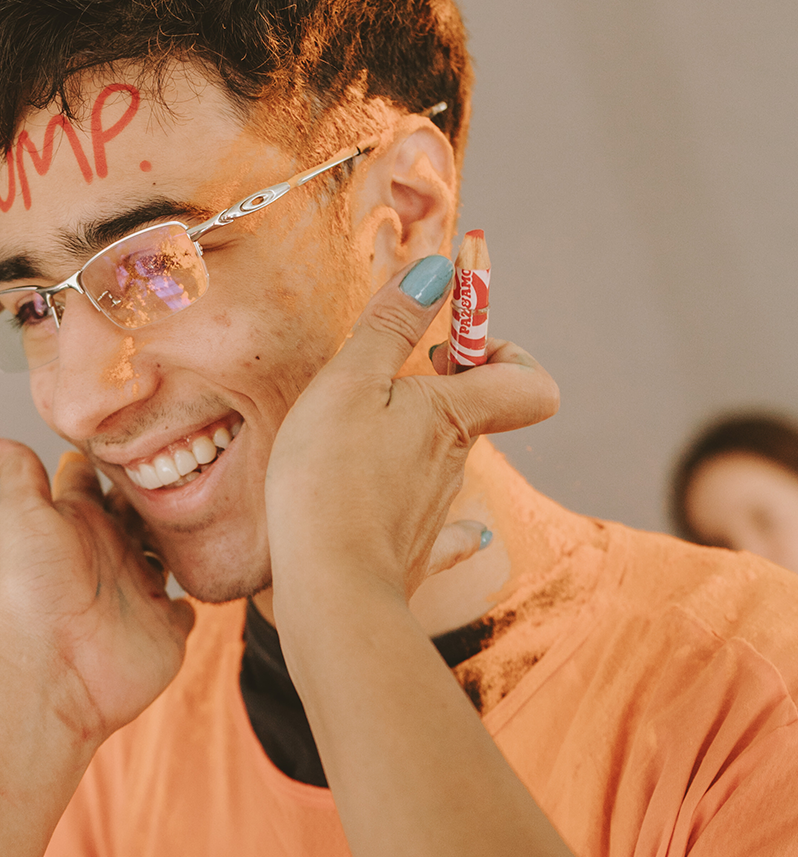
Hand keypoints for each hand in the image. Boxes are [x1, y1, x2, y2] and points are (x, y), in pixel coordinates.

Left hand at [0, 441, 194, 746]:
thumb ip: (19, 474)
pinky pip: (188, 607)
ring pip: (167, 552)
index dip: (111, 454)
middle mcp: (106, 554)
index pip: (93, 478)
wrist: (52, 671)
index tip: (138, 425)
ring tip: (207, 505)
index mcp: (74, 524)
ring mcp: (137, 591)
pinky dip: (198, 593)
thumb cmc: (29, 593)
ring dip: (182, 535)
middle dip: (159, 486)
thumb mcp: (20, 517)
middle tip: (188, 455)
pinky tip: (209, 570)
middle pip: (137, 510)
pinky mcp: (165, 628)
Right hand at [264, 256, 558, 599]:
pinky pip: (440, 532)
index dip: (504, 351)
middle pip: (475, 416)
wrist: (328, 586)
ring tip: (350, 443)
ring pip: (442, 463)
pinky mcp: (413, 554)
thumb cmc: (330, 478)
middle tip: (384, 382)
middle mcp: (457, 462)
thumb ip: (393, 324)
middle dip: (439, 390)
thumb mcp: (350, 382)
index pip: (528, 379)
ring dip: (412, 442)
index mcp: (453, 416)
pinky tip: (423, 521)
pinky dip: (440, 521)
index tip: (450, 346)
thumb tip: (440, 270)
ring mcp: (438, 512)